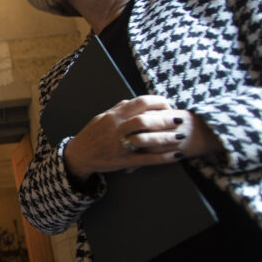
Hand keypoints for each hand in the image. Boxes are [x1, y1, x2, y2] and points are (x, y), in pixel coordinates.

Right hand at [63, 96, 222, 181]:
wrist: (78, 155)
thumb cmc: (91, 135)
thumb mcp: (102, 117)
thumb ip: (118, 109)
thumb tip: (133, 100)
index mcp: (114, 115)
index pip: (140, 102)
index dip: (157, 102)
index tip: (168, 105)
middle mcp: (117, 128)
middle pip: (145, 118)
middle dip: (166, 117)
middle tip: (180, 118)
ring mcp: (120, 144)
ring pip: (146, 138)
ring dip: (167, 136)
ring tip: (182, 135)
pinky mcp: (123, 160)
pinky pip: (146, 159)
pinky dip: (163, 157)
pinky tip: (176, 156)